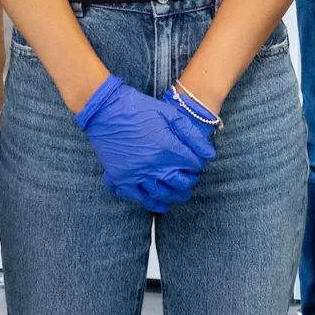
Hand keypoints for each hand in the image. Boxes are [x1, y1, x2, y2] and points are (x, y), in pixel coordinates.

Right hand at [74, 76, 217, 212]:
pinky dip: (151, 204)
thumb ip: (192, 135)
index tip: (198, 162)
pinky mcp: (120, 178)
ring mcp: (135, 174)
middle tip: (192, 177)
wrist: (106, 109)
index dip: (198, 164)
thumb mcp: (170, 113)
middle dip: (190, 180)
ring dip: (176, 195)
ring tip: (183, 193)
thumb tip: (209, 155)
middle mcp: (152, 165)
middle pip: (180, 182)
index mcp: (167, 148)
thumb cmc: (139, 108)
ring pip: (162, 193)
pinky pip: (138, 198)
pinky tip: (162, 206)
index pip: (192, 164)